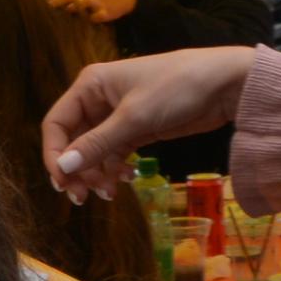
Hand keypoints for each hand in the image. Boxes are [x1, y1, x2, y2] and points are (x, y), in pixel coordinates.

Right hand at [40, 48, 257, 199]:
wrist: (225, 83)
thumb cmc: (176, 88)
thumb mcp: (135, 118)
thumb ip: (97, 145)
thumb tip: (62, 168)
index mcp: (90, 85)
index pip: (57, 123)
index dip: (54, 154)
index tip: (62, 182)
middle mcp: (99, 99)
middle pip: (73, 141)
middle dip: (77, 169)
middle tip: (84, 197)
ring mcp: (118, 115)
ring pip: (94, 151)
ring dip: (97, 173)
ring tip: (111, 193)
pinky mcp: (138, 129)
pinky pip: (115, 153)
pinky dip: (117, 169)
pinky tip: (128, 179)